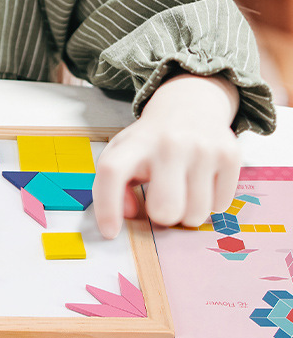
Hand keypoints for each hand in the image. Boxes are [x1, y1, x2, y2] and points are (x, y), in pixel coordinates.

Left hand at [92, 73, 240, 238]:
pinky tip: (201, 181)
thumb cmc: (150, 140)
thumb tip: (128, 213)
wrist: (189, 104)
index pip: (113, 173)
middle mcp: (170, 143)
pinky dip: (210, 203)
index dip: (107, 207)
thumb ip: (115, 184)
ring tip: (182, 189)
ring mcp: (203, 149)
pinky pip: (220, 206)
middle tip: (162, 201)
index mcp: (136, 143)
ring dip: (187, 212)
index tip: (110, 232)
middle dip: (161, 216)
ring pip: (195, 215)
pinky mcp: (230, 155)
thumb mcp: (123, 152)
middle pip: (164, 210)